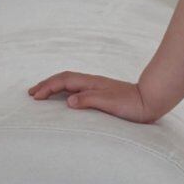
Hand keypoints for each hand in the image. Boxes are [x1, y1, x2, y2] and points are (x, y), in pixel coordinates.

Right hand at [27, 71, 155, 122]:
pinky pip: (77, 90)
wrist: (152, 101)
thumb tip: (68, 101)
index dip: (48, 87)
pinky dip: (65, 92)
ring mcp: (97, 88)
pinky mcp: (102, 95)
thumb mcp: (110, 103)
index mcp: (92, 83)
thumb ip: (89, 100)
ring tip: (42, 95)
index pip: (64, 81)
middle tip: (31, 94)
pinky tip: (64, 100)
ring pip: (70, 84)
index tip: (35, 97)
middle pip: (64, 80)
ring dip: (54, 88)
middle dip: (46, 85)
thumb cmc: (132, 104)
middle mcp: (93, 83)